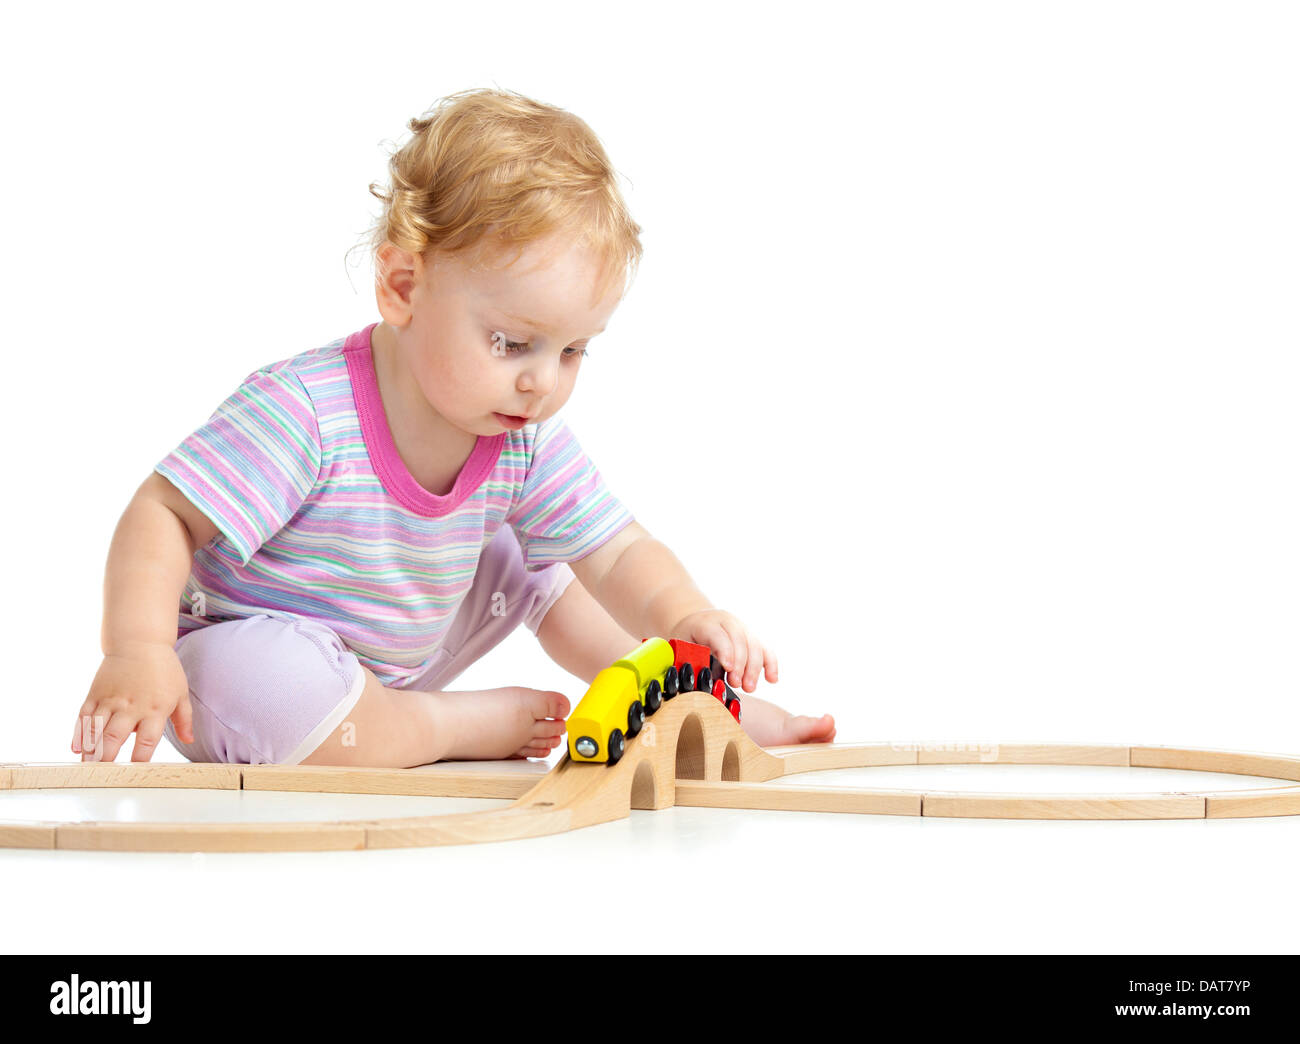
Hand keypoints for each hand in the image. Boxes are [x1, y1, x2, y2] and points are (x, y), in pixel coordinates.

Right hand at [73, 643, 192, 762]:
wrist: (140, 642)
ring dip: (90, 750)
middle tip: (103, 775)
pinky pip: (84, 716)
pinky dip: (79, 733)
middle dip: (108, 758)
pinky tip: (76, 748)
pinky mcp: (96, 693)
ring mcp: (111, 699)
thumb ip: (184, 719)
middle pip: (116, 737)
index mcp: (155, 708)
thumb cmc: (164, 669)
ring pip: (96, 729)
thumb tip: (189, 740)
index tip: (135, 773)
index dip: (140, 759)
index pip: (147, 740)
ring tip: (87, 767)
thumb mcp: (181, 692)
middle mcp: (131, 706)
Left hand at [669, 609, 776, 693]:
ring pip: (755, 644)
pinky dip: (770, 664)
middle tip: (738, 684)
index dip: (726, 651)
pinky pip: (765, 648)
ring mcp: (741, 627)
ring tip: (749, 688)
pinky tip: (772, 680)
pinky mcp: (751, 637)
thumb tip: (696, 680)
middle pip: (740, 639)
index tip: (728, 669)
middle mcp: (726, 621)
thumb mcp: (680, 648)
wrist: (693, 623)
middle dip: (741, 664)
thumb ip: (688, 661)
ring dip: (755, 668)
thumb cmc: (685, 641)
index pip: (718, 635)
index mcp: (705, 623)